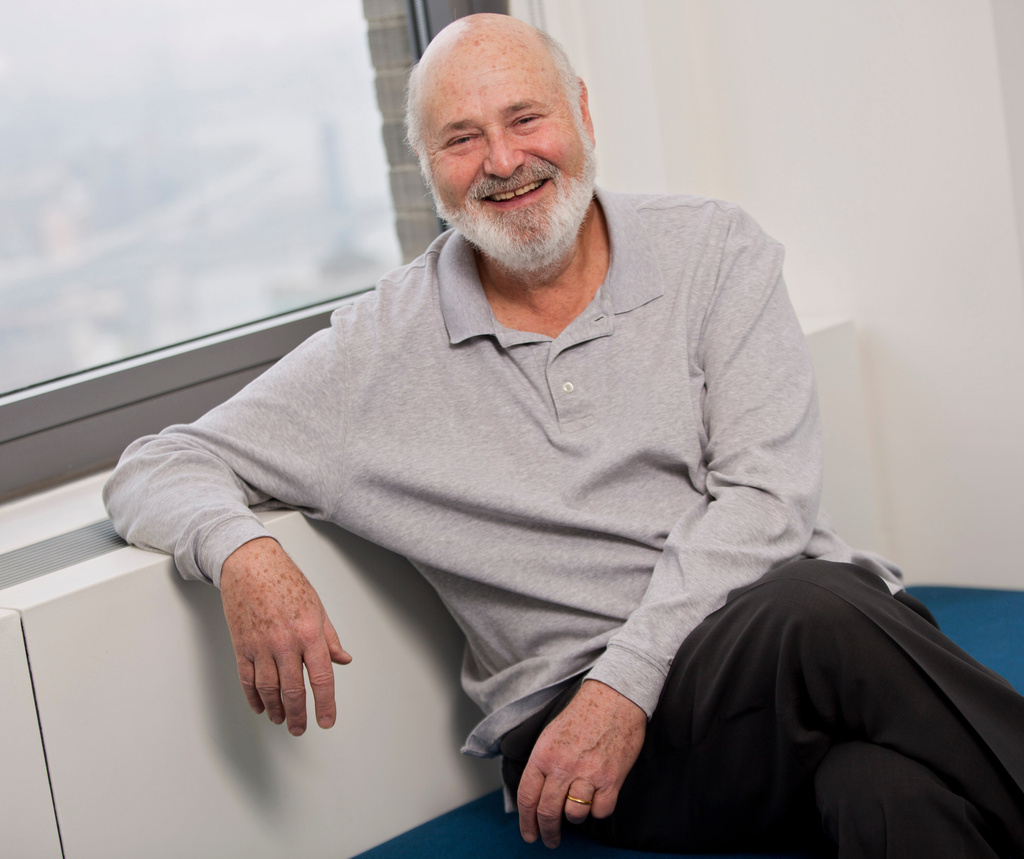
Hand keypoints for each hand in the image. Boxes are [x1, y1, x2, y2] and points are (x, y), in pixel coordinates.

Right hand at [220, 537, 351, 735]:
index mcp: (309, 633)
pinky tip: (261, 706)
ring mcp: (261, 647)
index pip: (321, 678)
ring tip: (282, 719)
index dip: (325, 704)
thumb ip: (330, 638)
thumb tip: (342, 659)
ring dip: (276, 709)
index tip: (327, 720)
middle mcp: (285, 643)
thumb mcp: (317, 608)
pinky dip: (254, 697)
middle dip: (299, 714)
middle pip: (293, 690)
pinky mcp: (242, 647)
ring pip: (268, 689)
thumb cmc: (285, 582)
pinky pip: (247, 680)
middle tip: (301, 728)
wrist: (251, 566)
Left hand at [517, 679, 645, 847]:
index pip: (526, 796)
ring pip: (574, 814)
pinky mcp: (611, 778)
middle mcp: (562, 766)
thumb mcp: (551, 734)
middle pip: (547, 812)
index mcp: (543, 754)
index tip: (529, 834)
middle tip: (550, 840)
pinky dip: (598, 808)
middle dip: (547, 831)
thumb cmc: (583, 714)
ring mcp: (587, 773)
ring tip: (578, 805)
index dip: (526, 821)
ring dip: (575, 816)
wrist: (615, 697)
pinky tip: (598, 796)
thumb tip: (536, 795)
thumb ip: (543, 764)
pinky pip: (600, 810)